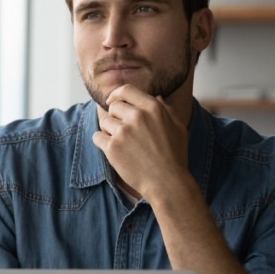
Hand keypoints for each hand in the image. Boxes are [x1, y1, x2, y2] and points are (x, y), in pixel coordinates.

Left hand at [92, 84, 189, 199]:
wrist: (167, 183)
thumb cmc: (175, 156)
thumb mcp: (178, 128)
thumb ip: (166, 110)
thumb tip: (157, 97)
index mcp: (153, 108)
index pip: (126, 90)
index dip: (116, 94)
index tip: (112, 100)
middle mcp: (137, 116)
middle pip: (113, 106)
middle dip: (115, 116)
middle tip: (123, 131)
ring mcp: (123, 132)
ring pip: (104, 121)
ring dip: (109, 130)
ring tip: (121, 143)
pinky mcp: (113, 148)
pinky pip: (97, 137)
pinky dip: (102, 142)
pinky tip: (112, 150)